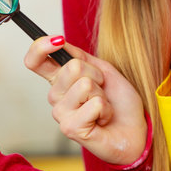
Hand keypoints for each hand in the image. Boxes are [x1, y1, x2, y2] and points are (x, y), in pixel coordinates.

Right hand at [25, 36, 146, 164]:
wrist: (135, 130)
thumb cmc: (119, 102)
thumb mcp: (102, 69)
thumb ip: (79, 56)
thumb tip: (60, 41)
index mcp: (59, 80)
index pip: (35, 61)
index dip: (40, 47)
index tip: (57, 40)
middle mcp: (55, 97)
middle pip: (71, 67)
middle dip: (96, 74)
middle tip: (101, 90)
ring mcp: (60, 114)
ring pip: (84, 85)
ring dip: (102, 94)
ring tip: (103, 107)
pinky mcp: (70, 128)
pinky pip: (94, 104)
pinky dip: (106, 109)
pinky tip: (103, 120)